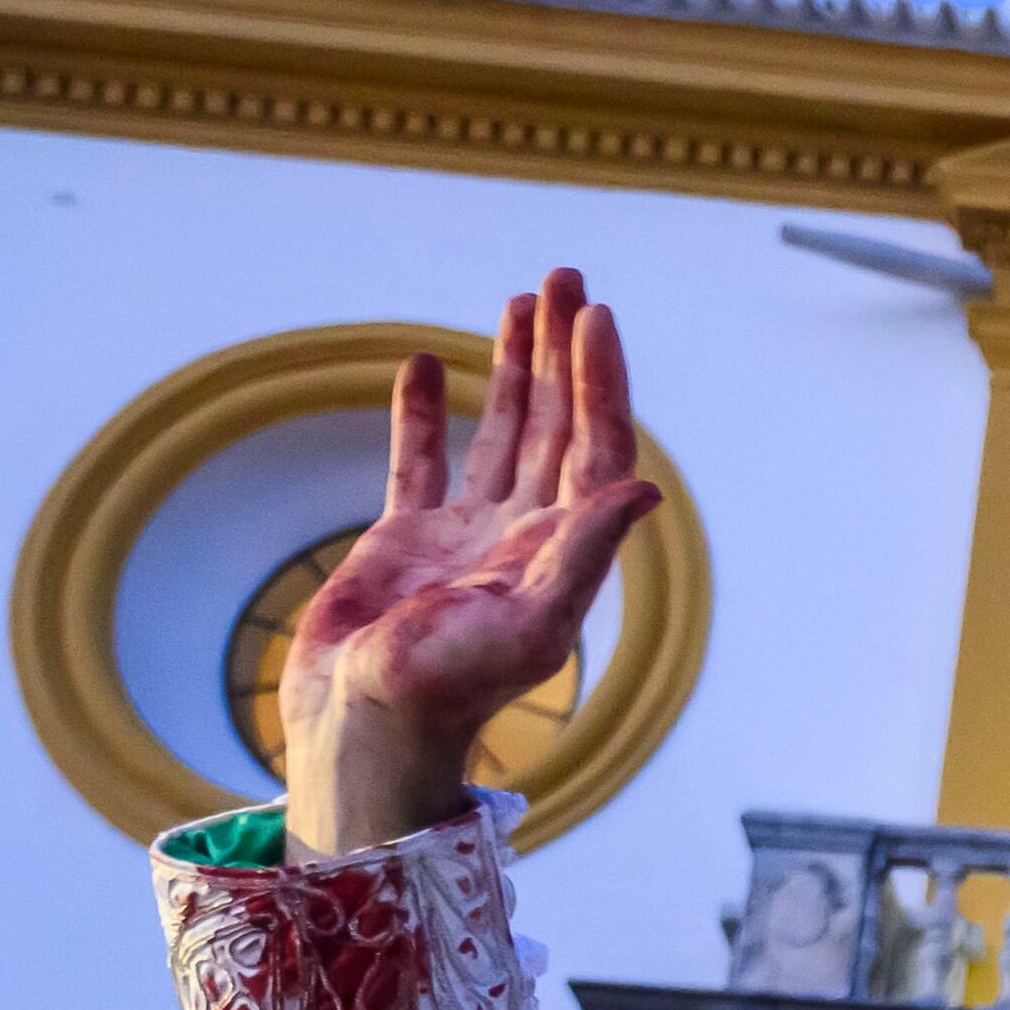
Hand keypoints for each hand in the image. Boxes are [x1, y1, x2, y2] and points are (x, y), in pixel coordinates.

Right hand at [279, 267, 664, 855]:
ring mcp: (466, 537)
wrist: (364, 732)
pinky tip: (428, 365)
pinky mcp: (407, 544)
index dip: (599, 382)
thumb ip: (583, 556)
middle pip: (556, 426)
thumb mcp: (528, 626)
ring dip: (514, 369)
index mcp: (559, 552)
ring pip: (501, 434)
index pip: (595, 448)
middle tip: (564, 276)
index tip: (594, 316)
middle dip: (563, 353)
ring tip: (521, 300)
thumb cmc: (444, 691)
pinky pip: (421, 462)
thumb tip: (646, 492)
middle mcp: (523, 537)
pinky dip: (425, 414)